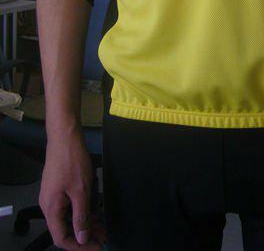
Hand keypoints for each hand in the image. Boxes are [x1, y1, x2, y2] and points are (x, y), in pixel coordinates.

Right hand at [39, 127, 105, 249]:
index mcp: (51, 208)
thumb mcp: (80, 191)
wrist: (65, 136)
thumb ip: (81, 216)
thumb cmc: (71, 160)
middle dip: (84, 235)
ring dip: (85, 222)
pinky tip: (95, 210)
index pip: (61, 238)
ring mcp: (54, 195)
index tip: (95, 247)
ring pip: (69, 217)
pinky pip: (70, 206)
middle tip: (102, 236)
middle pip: (65, 228)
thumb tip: (81, 237)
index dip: (78, 246)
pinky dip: (82, 210)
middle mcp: (49, 204)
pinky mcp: (59, 187)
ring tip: (102, 226)